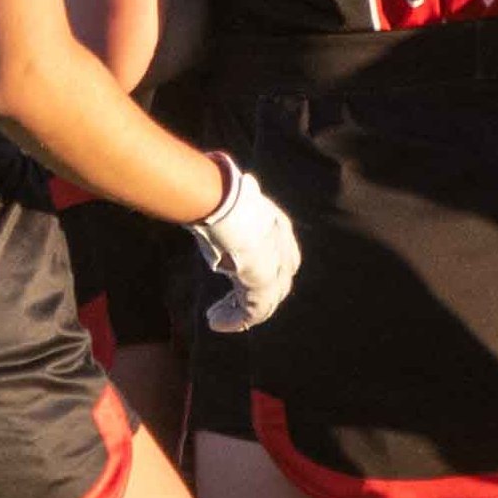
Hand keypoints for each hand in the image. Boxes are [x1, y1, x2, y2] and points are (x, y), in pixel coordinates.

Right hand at [188, 152, 300, 332]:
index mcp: (279, 227)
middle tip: (232, 306)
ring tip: (218, 319)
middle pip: (279, 284)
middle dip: (256, 297)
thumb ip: (228, 198)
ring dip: (240, 314)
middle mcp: (283, 249)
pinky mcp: (261, 283)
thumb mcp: (231, 196)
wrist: (225, 202)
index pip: (285, 258)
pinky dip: (235, 320)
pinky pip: (252, 311)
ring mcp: (275, 267)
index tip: (242, 280)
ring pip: (265, 302)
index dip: (270, 274)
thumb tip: (212, 175)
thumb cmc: (221, 194)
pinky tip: (218, 323)